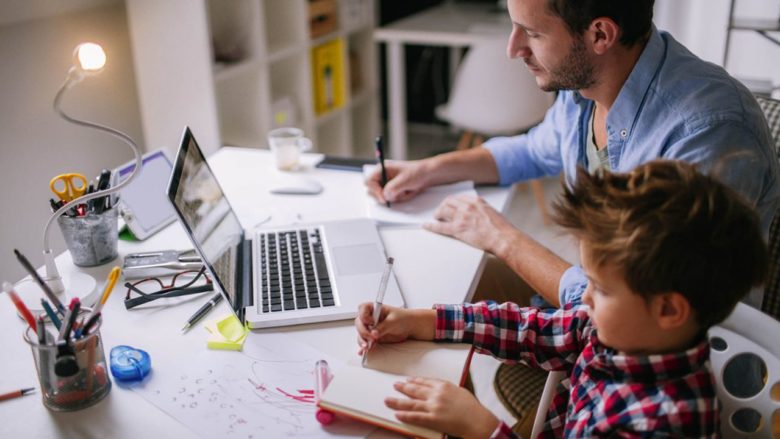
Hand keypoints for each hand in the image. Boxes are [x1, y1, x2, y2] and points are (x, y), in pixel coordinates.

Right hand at [355, 304, 434, 354]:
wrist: (410, 326)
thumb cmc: (403, 318)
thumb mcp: (393, 320)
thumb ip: (383, 326)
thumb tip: (374, 333)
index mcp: (374, 308)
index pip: (362, 308)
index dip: (364, 316)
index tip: (371, 322)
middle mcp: (370, 317)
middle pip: (359, 323)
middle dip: (363, 331)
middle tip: (371, 337)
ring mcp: (371, 327)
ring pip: (361, 333)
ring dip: (362, 340)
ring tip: (367, 346)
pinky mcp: (373, 336)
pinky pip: (365, 341)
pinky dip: (364, 346)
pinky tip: (363, 351)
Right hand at [365, 160, 431, 204]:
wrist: (428, 175)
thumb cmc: (417, 172)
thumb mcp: (405, 179)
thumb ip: (393, 187)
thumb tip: (385, 195)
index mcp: (382, 169)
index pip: (369, 182)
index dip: (375, 191)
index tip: (384, 198)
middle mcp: (382, 177)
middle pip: (372, 191)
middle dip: (385, 195)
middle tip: (397, 195)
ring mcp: (387, 184)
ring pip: (383, 197)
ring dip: (395, 197)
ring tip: (405, 191)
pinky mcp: (393, 191)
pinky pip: (391, 199)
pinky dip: (399, 198)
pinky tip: (407, 192)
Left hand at [386, 377, 500, 438]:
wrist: (477, 420)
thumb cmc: (472, 407)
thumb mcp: (460, 391)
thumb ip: (447, 389)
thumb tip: (438, 389)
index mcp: (444, 385)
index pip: (425, 381)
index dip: (415, 381)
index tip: (408, 380)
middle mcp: (436, 394)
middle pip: (415, 390)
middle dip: (403, 387)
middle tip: (395, 385)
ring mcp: (433, 407)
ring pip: (411, 403)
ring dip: (398, 401)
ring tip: (388, 399)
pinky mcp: (433, 419)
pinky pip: (415, 417)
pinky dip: (405, 415)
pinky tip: (397, 414)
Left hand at [425, 195, 516, 253]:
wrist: (503, 238)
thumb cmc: (501, 229)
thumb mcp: (492, 212)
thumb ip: (481, 210)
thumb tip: (476, 214)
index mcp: (476, 201)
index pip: (459, 198)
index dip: (452, 202)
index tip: (450, 205)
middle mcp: (467, 207)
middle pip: (449, 202)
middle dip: (443, 206)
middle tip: (441, 211)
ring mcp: (462, 217)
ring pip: (443, 211)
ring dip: (438, 213)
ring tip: (436, 217)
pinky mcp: (458, 229)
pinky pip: (441, 227)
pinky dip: (431, 226)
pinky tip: (426, 226)